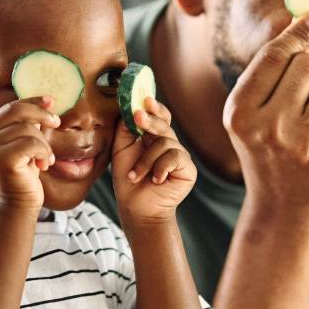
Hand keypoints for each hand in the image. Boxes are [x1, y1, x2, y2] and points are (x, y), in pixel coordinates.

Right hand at [0, 96, 59, 211]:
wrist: (16, 206)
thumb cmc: (23, 176)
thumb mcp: (23, 145)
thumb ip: (27, 126)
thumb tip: (46, 102)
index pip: (10, 107)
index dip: (32, 101)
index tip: (50, 101)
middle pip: (17, 110)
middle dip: (41, 114)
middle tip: (56, 122)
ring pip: (27, 128)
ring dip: (44, 143)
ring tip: (46, 158)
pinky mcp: (1, 159)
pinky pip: (31, 143)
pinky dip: (44, 152)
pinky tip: (44, 165)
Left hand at [111, 97, 196, 226]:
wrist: (136, 208)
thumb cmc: (128, 179)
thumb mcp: (121, 149)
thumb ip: (125, 128)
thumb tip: (129, 106)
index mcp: (154, 137)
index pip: (159, 116)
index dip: (154, 107)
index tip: (144, 100)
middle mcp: (169, 144)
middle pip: (163, 124)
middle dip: (149, 120)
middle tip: (138, 117)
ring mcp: (180, 155)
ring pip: (164, 143)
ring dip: (145, 161)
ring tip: (135, 176)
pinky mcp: (188, 169)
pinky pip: (174, 157)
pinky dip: (160, 168)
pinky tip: (155, 180)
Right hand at [223, 12, 308, 212]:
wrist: (283, 206)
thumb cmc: (266, 148)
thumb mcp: (251, 112)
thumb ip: (270, 69)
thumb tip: (306, 17)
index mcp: (239, 113)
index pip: (274, 56)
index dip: (298, 31)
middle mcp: (268, 128)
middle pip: (308, 65)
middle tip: (304, 95)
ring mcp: (304, 145)